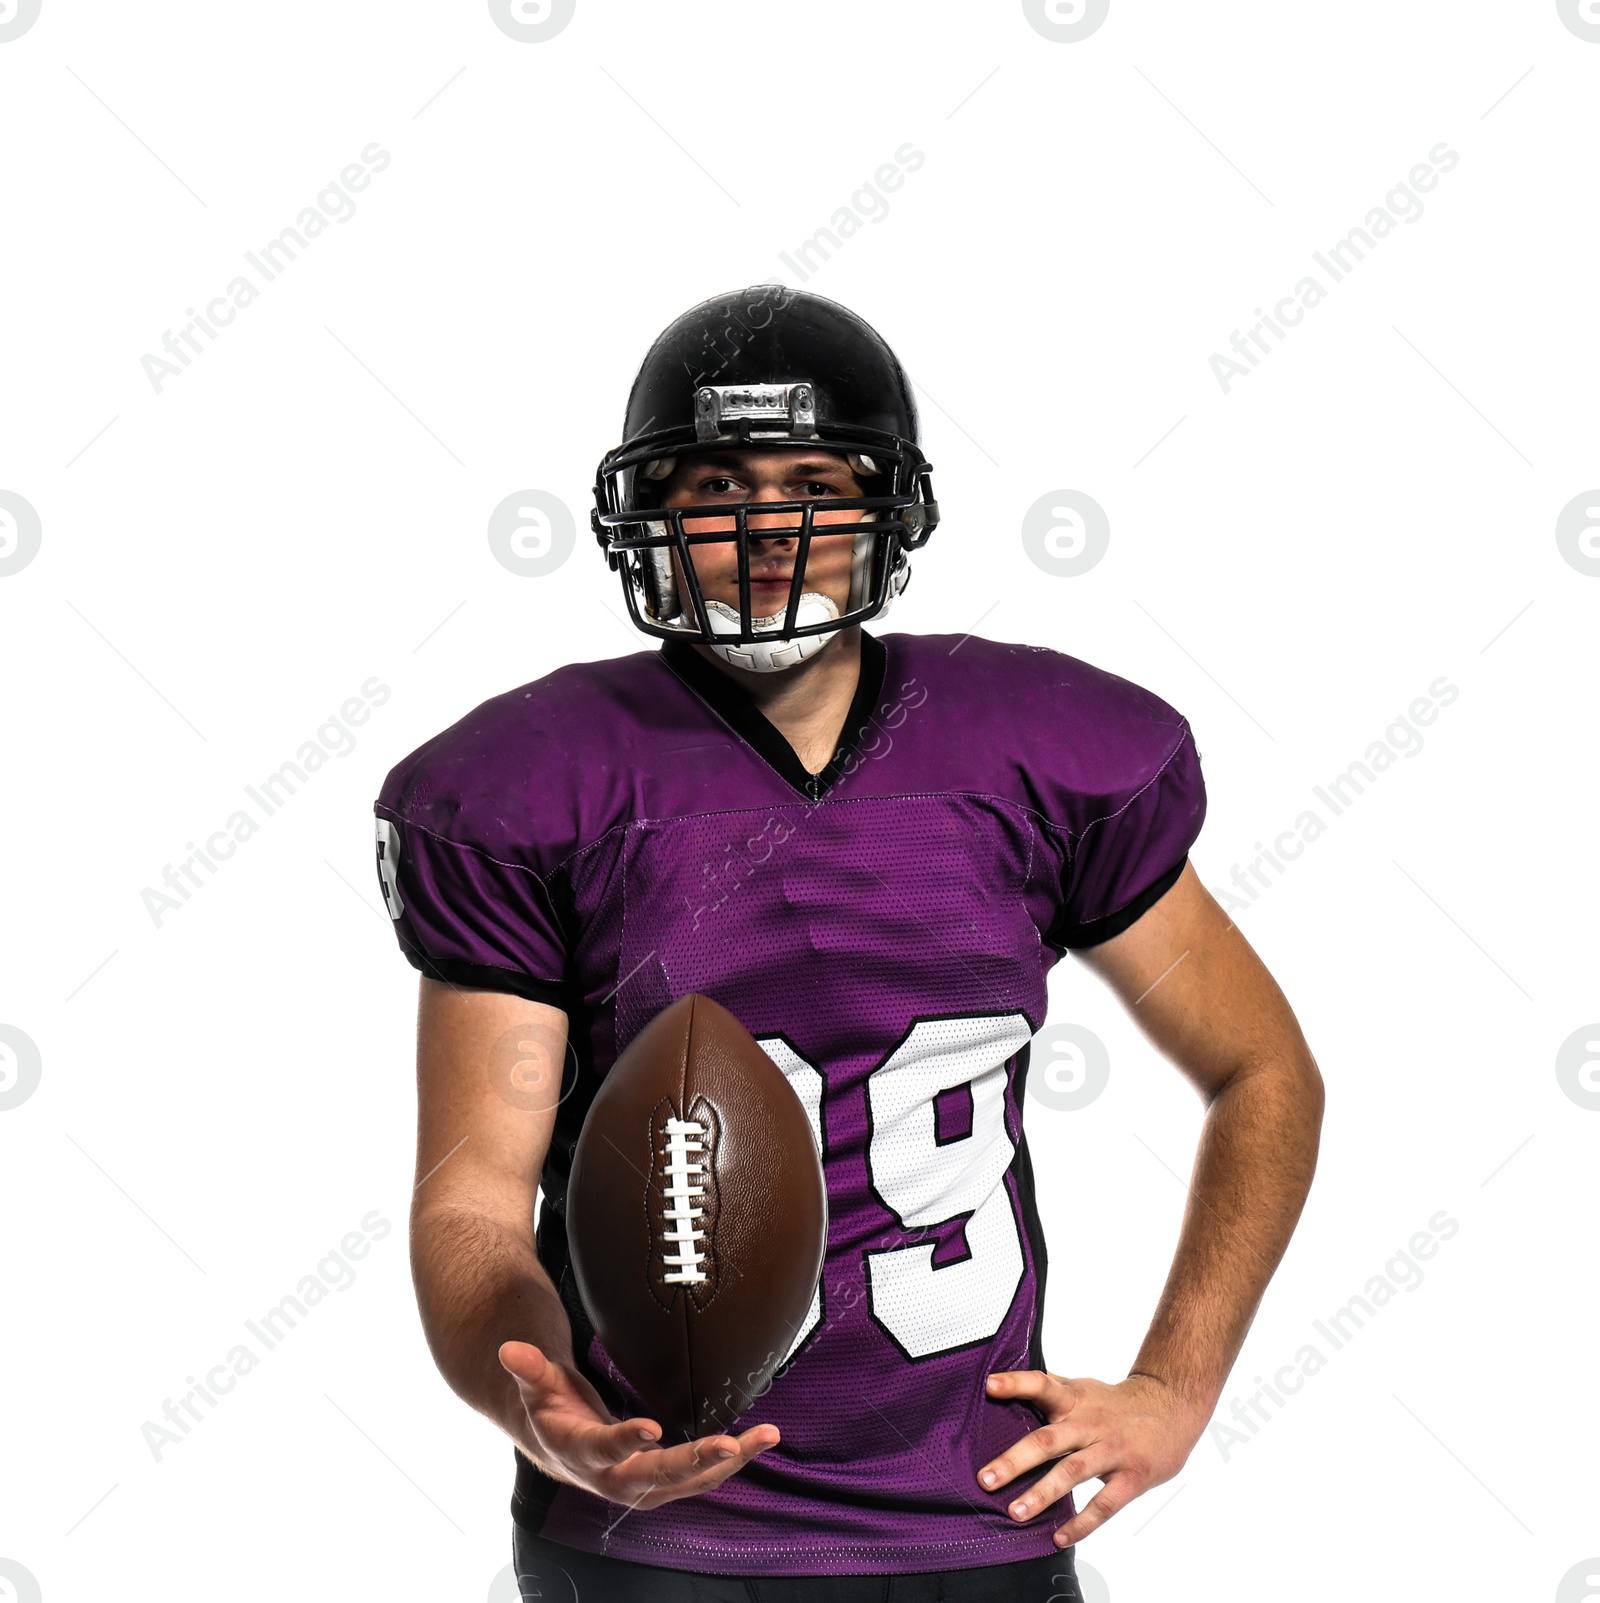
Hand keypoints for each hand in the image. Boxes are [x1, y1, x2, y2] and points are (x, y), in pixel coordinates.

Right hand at [499, 1341, 778, 1510]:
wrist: (558, 1445)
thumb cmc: (550, 1409)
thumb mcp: (537, 1388)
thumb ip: (529, 1370)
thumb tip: (509, 1350)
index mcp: (580, 1453)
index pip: (603, 1450)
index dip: (624, 1441)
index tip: (650, 1428)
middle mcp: (614, 1479)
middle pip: (656, 1476)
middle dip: (693, 1460)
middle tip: (727, 1442)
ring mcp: (642, 1485)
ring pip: (688, 1481)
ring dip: (728, 1461)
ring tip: (764, 1436)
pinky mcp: (663, 1481)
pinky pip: (700, 1476)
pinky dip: (730, 1460)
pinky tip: (757, 1441)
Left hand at [976, 1370, 1208, 1545]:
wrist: (1171, 1408)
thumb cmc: (1116, 1403)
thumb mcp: (1083, 1388)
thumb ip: (1049, 1388)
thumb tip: (1005, 1379)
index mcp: (1074, 1399)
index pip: (1042, 1384)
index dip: (1016, 1383)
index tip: (990, 1385)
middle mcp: (1089, 1423)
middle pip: (1049, 1439)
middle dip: (1015, 1460)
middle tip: (985, 1479)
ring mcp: (1111, 1450)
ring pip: (1072, 1472)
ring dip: (1042, 1494)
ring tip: (1015, 1512)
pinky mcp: (1131, 1477)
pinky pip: (1104, 1504)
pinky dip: (1082, 1523)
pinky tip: (1059, 1537)